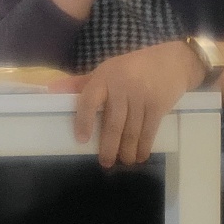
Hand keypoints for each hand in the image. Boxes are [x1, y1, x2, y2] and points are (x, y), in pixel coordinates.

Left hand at [57, 41, 204, 166]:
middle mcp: (122, 86)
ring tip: (123, 162)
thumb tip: (51, 90)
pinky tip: (140, 156)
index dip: (84, 120)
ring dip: (127, 150)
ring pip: (131, 130)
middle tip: (105, 163)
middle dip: (108, 146)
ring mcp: (142, 96)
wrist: (173, 60)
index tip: (81, 140)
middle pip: (113, 123)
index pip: (89, 99)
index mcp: (104, 77)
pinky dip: (144, 146)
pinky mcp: (159, 105)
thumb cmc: (133, 66)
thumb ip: (80, 82)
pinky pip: (149, 130)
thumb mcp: (106, 69)